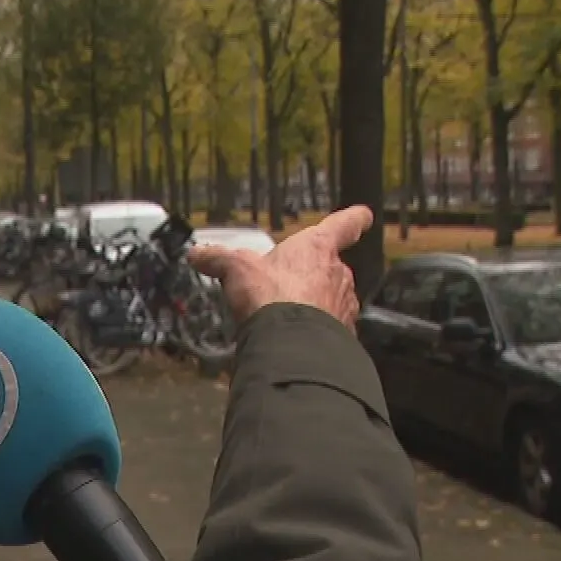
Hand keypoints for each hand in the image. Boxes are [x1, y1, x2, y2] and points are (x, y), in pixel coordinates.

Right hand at [186, 206, 370, 328]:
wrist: (292, 346)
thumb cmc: (272, 297)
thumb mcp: (237, 270)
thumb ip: (218, 259)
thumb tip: (198, 253)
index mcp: (317, 248)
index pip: (344, 224)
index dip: (354, 218)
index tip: (363, 215)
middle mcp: (338, 274)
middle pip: (332, 266)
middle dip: (313, 273)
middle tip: (288, 280)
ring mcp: (343, 306)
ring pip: (332, 298)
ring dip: (315, 303)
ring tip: (287, 313)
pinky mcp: (342, 335)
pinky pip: (331, 328)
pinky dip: (316, 330)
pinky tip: (296, 336)